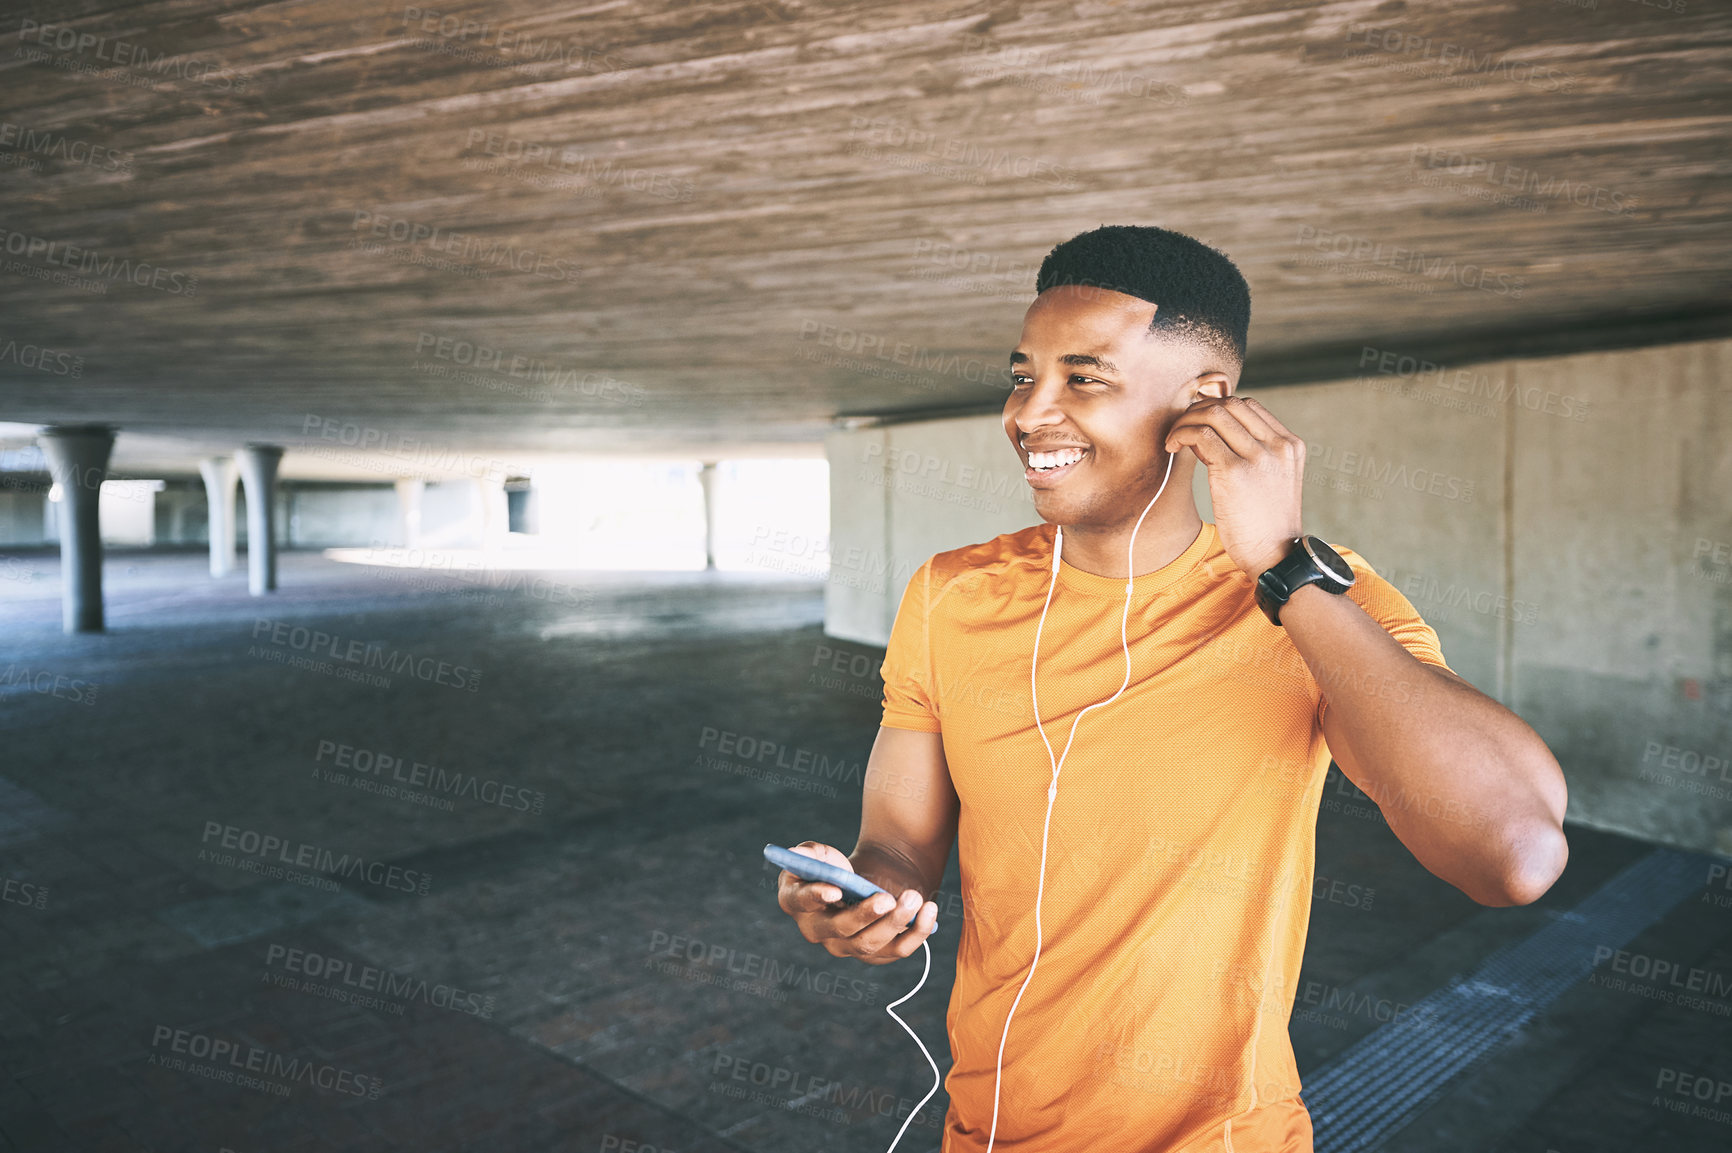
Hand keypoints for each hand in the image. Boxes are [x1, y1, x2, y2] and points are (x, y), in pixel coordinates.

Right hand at [775, 840, 937, 964]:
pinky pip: (898, 950)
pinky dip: (917, 932)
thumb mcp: (822, 854)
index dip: (816, 897)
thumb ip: (811, 853)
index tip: (836, 890)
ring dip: (895, 922)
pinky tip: (930, 910)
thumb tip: (801, 854)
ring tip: (914, 896)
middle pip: (839, 929)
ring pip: (870, 944)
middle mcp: (817, 930)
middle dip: (864, 915)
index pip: (800, 902)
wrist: (866, 882)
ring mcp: (846, 946)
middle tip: (886, 898)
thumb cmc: (838, 867)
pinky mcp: (876, 953)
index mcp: (796, 901)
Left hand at [1165, 395, 1304, 577]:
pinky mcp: (1235, 471)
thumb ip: (1254, 454)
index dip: (1217, 409)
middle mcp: (1278, 445)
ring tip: (1174, 439)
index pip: (1249, 406)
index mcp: (1290, 445)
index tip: (1198, 426)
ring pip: (1214, 414)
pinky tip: (1172, 448)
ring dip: (1185, 421)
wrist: (1275, 556)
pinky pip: (1201, 435)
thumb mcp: (1273, 481)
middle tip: (1181, 429)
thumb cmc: (1265, 524)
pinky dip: (1181, 435)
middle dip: (1198, 411)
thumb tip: (1210, 432)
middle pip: (1230, 404)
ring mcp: (1258, 457)